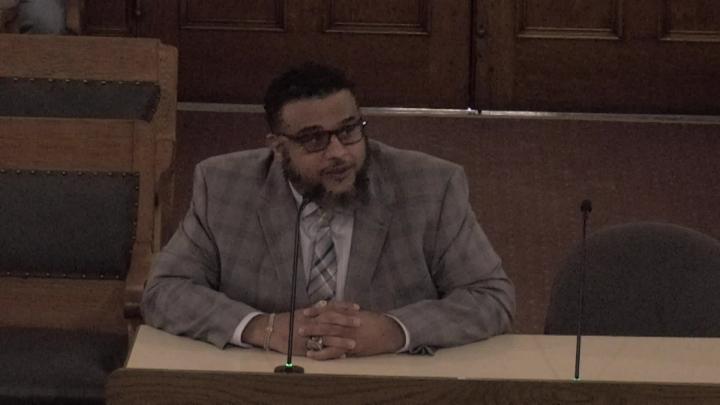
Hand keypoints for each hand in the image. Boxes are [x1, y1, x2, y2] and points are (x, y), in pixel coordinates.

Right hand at [242, 301, 359, 357]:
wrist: (269, 329)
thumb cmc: (288, 320)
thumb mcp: (302, 312)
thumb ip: (316, 309)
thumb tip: (328, 304)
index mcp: (311, 312)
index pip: (330, 307)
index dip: (344, 307)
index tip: (357, 307)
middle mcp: (310, 322)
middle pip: (330, 320)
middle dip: (346, 322)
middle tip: (360, 322)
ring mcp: (307, 335)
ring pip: (326, 337)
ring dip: (341, 341)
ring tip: (354, 344)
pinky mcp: (303, 348)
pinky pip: (319, 351)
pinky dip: (330, 353)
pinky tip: (342, 356)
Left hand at [300, 302, 404, 358]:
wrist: (389, 332)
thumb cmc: (375, 322)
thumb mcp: (361, 313)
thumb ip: (346, 311)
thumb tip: (332, 308)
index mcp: (349, 314)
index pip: (330, 311)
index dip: (317, 311)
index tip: (306, 312)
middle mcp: (348, 324)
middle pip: (326, 323)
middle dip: (312, 324)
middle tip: (299, 326)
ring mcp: (349, 337)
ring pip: (328, 336)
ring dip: (314, 337)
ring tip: (302, 338)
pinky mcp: (351, 348)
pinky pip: (334, 352)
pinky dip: (322, 354)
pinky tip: (313, 354)